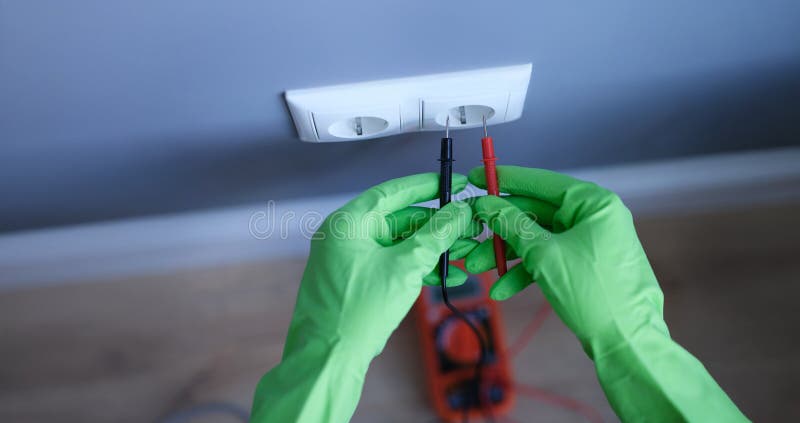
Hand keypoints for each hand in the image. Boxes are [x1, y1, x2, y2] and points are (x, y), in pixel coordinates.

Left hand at [286, 172, 478, 360]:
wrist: (329, 359)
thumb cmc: (357, 312)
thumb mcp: (406, 267)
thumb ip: (436, 235)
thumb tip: (460, 210)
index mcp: (347, 224)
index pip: (391, 192)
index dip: (425, 187)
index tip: (452, 184)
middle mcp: (344, 236)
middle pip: (397, 219)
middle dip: (435, 226)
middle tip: (467, 227)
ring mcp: (348, 260)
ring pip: (397, 244)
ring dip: (430, 249)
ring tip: (464, 253)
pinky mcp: (355, 281)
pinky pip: (389, 264)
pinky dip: (415, 267)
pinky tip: (445, 276)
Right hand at [465, 166, 666, 356]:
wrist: (626, 341)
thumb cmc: (594, 293)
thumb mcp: (544, 255)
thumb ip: (512, 225)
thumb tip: (486, 204)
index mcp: (593, 203)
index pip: (541, 183)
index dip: (505, 180)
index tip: (476, 177)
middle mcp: (594, 218)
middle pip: (535, 214)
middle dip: (500, 230)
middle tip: (470, 234)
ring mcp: (590, 242)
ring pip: (538, 239)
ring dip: (507, 255)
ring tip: (477, 267)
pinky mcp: (584, 266)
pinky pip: (549, 260)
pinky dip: (525, 272)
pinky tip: (502, 289)